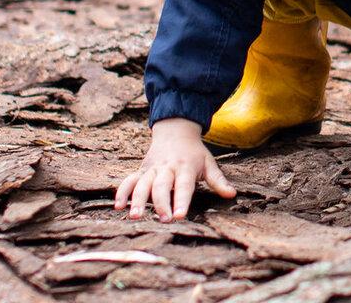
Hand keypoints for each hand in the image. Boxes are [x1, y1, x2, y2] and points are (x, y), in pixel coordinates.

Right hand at [114, 118, 235, 221]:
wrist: (175, 131)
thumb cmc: (194, 152)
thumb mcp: (209, 163)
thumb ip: (218, 181)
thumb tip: (232, 195)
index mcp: (185, 167)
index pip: (184, 185)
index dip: (181, 200)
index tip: (180, 215)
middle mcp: (167, 168)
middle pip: (161, 186)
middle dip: (161, 203)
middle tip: (163, 219)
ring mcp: (152, 169)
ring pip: (142, 184)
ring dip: (137, 199)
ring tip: (134, 216)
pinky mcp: (141, 170)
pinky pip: (129, 180)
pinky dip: (122, 192)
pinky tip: (118, 206)